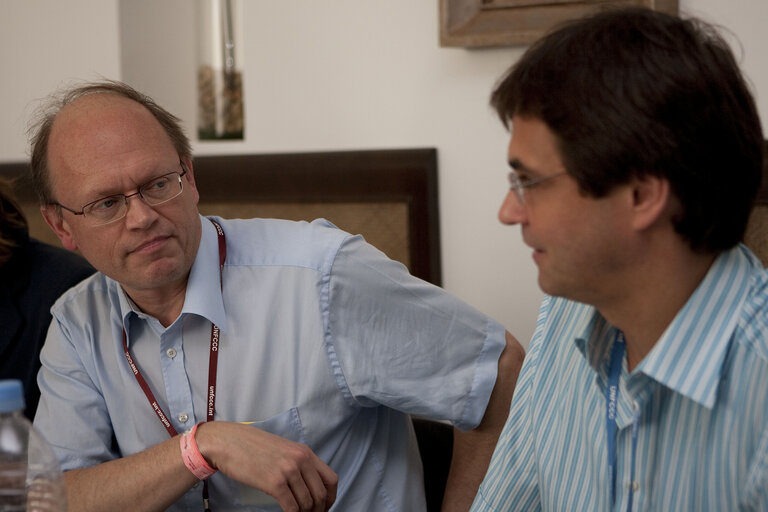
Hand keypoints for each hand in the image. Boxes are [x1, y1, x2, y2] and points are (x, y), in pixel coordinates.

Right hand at [196, 421, 336, 511]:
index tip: (324, 507)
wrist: (229, 442)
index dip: (331, 498)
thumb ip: (298, 463)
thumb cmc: (252, 446)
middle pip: (321, 495)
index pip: (331, 479)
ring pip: (306, 503)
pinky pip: (291, 507)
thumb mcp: (283, 449)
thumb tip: (308, 486)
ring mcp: (288, 471)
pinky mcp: (274, 483)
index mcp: (305, 452)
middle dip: (318, 510)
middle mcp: (301, 460)